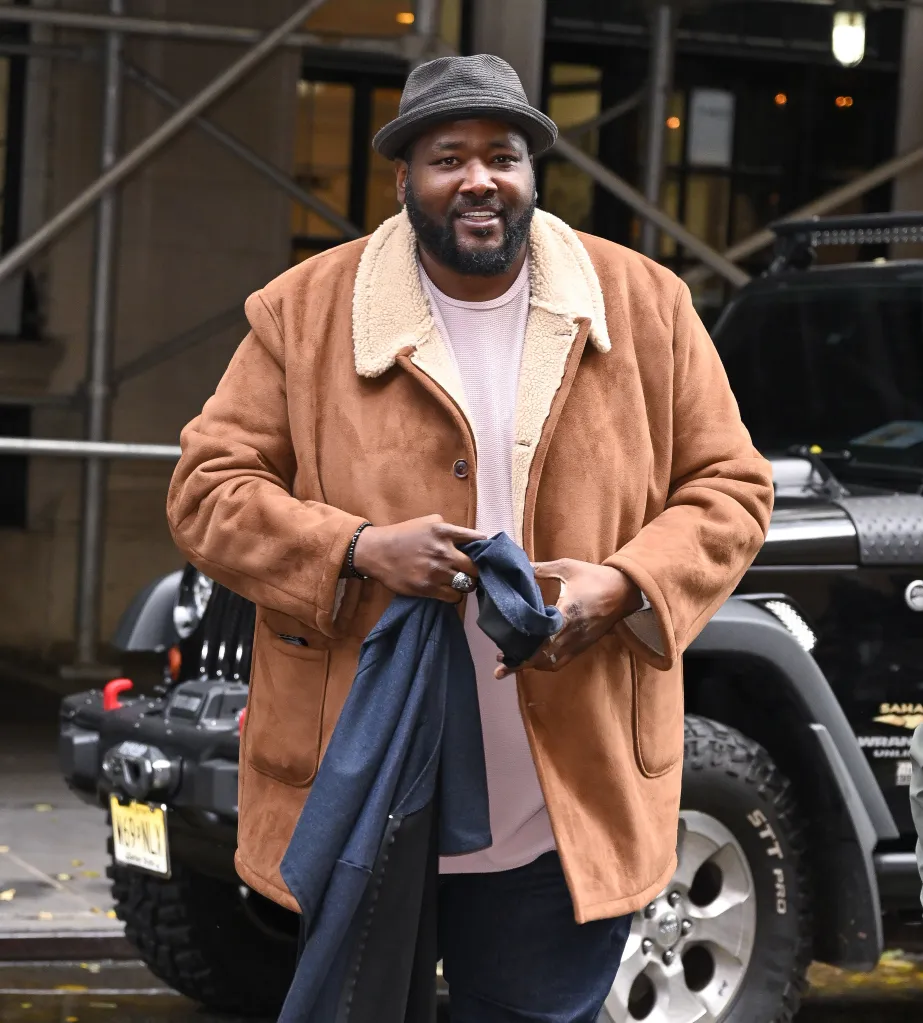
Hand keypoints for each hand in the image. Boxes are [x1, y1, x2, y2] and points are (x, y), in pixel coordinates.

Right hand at [351, 514, 485, 602]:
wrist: (377, 552)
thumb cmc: (403, 535)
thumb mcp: (428, 521)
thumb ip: (450, 528)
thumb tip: (471, 539)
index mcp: (444, 531)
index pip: (477, 540)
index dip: (483, 548)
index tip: (482, 553)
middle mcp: (443, 551)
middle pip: (476, 568)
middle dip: (476, 571)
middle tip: (470, 572)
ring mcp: (436, 571)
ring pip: (467, 585)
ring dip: (466, 585)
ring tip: (459, 582)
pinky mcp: (427, 588)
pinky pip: (454, 597)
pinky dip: (455, 595)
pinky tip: (449, 590)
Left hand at [495, 560, 642, 677]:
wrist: (625, 590)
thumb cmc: (595, 577)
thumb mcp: (567, 567)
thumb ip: (541, 569)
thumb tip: (520, 565)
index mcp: (567, 615)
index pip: (541, 642)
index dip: (522, 652)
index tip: (503, 656)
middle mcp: (572, 634)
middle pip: (542, 658)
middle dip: (521, 664)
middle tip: (501, 665)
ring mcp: (579, 642)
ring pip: (552, 663)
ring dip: (532, 665)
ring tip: (514, 662)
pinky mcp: (583, 645)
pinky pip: (562, 660)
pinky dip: (546, 663)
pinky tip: (535, 657)